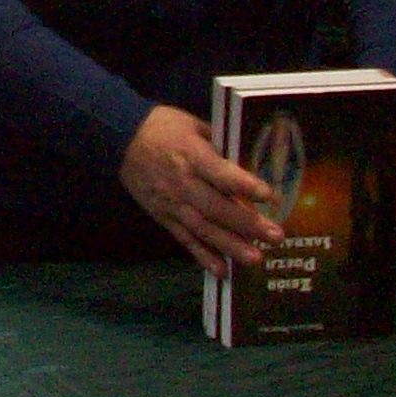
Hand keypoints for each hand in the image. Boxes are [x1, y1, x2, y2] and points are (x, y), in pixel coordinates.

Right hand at [119, 104, 283, 276]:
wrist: (120, 139)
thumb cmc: (164, 127)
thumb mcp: (194, 125)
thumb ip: (221, 145)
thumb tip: (252, 162)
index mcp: (191, 155)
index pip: (219, 173)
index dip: (243, 185)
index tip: (268, 195)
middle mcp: (182, 182)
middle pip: (216, 207)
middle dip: (247, 224)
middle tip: (275, 237)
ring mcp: (171, 203)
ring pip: (202, 228)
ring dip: (229, 245)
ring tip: (255, 259)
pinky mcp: (163, 216)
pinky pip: (184, 239)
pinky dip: (202, 256)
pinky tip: (222, 271)